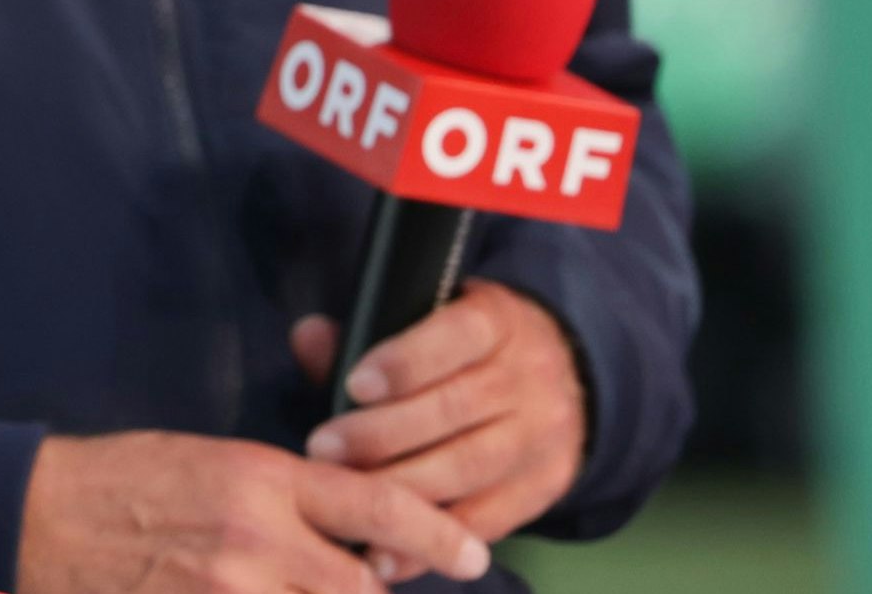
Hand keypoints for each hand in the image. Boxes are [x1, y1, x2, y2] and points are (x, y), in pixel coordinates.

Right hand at [16, 428, 493, 592]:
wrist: (38, 513)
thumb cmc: (121, 479)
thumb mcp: (210, 461)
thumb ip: (282, 496)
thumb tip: (345, 531)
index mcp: (260, 478)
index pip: (376, 504)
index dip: (435, 532)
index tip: (471, 555)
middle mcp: (255, 537)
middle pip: (359, 585)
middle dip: (366, 591)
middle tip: (355, 583)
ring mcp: (226, 590)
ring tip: (291, 586)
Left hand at [292, 282, 584, 546]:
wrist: (560, 383)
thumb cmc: (468, 350)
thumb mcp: (433, 320)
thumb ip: (368, 331)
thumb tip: (310, 336)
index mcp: (498, 322)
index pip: (458, 335)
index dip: (404, 362)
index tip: (355, 385)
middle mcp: (528, 379)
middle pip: (456, 409)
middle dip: (382, 435)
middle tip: (323, 449)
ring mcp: (541, 437)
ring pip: (470, 467)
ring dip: (402, 487)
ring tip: (347, 495)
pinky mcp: (542, 488)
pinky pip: (487, 521)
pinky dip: (430, 539)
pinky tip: (384, 551)